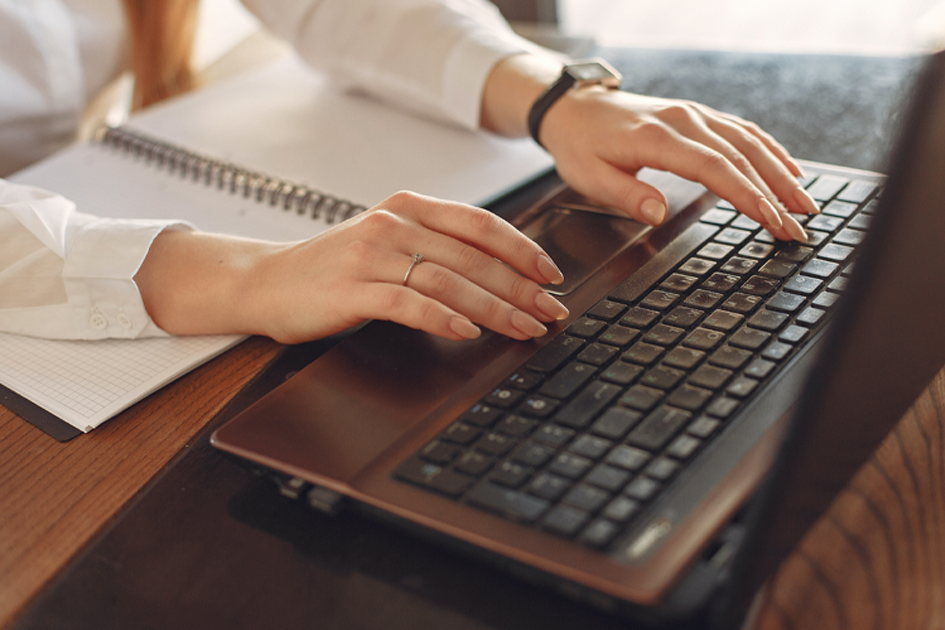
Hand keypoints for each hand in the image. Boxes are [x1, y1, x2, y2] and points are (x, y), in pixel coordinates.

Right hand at [136, 191, 568, 343]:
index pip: (480, 224)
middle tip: (551, 312)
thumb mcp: (388, 243)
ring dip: (495, 307)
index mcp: (408, 208)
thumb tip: (500, 274)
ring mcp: (371, 255)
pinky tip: (467, 332)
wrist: (266, 282)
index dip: (523, 249)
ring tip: (525, 328)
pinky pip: (408, 303)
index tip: (552, 276)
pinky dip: (443, 318)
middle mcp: (393, 224)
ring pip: (449, 280)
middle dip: (521, 288)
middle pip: (473, 256)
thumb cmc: (333, 268)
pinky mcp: (352, 289)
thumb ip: (435, 248)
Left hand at [540, 87, 818, 240]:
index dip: (746, 195)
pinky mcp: (698, 116)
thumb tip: (657, 213)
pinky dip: (770, 150)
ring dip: (781, 173)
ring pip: (749, 142)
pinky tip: (789, 170)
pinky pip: (742, 131)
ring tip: (805, 205)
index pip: (714, 168)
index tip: (771, 220)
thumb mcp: (589, 177)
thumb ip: (625, 195)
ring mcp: (694, 115)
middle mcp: (684, 121)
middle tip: (798, 227)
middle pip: (741, 157)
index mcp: (658, 138)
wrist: (575, 108)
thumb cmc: (581, 145)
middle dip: (775, 194)